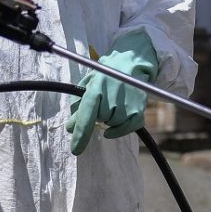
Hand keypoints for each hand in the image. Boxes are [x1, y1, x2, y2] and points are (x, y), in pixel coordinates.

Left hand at [66, 30, 158, 154]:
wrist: (133, 61)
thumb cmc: (107, 73)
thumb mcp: (88, 83)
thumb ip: (78, 105)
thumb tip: (71, 127)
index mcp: (97, 87)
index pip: (87, 114)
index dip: (81, 133)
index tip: (76, 150)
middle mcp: (113, 96)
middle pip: (99, 120)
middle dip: (98, 115)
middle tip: (103, 100)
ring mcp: (128, 103)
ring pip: (112, 125)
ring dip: (110, 119)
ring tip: (114, 102)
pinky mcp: (139, 110)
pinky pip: (126, 129)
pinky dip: (118, 130)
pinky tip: (116, 123)